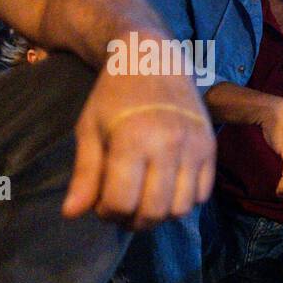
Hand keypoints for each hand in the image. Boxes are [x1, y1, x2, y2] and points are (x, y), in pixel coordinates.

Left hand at [62, 53, 215, 229]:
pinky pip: (202, 195)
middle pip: (153, 211)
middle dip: (133, 221)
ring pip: (181, 209)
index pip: (120, 202)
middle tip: (122, 210)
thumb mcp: (89, 129)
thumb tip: (71, 214)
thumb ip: (85, 174)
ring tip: (145, 202)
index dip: (106, 212)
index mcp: (132, 140)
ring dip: (161, 215)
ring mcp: (194, 148)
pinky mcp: (211, 149)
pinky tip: (167, 189)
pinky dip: (184, 201)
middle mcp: (169, 146)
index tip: (100, 204)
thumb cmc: (114, 96)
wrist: (154, 61)